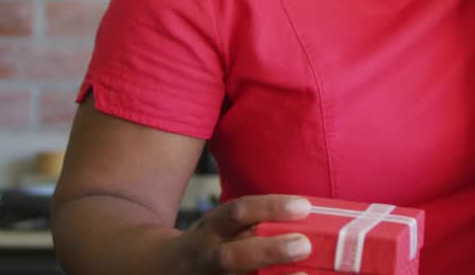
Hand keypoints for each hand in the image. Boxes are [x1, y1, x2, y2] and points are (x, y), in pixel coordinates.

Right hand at [180, 194, 312, 273]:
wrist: (163, 269)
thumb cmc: (210, 245)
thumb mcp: (221, 225)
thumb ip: (255, 224)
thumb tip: (310, 221)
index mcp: (211, 230)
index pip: (238, 213)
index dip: (270, 208)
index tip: (304, 207)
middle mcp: (207, 259)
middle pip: (232, 257)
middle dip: (269, 251)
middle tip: (304, 245)